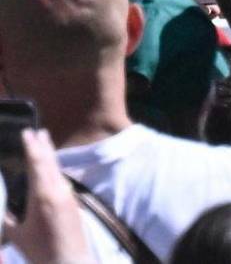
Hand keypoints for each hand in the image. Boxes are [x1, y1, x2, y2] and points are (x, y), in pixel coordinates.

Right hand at [3, 130, 89, 263]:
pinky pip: (61, 180)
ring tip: (44, 142)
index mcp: (43, 194)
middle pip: (50, 162)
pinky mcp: (73, 202)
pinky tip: (50, 169)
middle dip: (43, 145)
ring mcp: (68, 195)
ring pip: (57, 170)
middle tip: (38, 130)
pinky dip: (54, 169)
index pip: (37, 164)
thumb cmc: (40, 251)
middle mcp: (59, 190)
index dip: (32, 147)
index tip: (27, 132)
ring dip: (49, 156)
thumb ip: (7, 219)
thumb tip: (0, 207)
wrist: (69, 261)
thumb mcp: (17, 235)